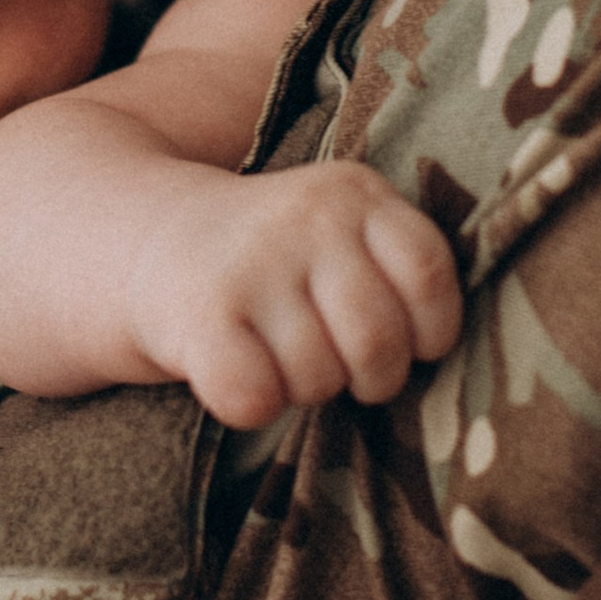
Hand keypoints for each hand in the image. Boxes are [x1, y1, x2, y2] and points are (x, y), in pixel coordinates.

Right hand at [126, 158, 464, 427]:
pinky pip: (255, 397)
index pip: (430, 273)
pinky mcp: (201, 313)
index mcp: (355, 192)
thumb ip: (399, 272)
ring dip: (304, 389)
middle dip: (369, 378)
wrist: (148, 239)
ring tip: (278, 353)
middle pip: (379, 342)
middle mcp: (307, 217)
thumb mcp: (341, 232)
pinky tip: (240, 374)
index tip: (406, 341)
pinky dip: (254, 407)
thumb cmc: (275, 260)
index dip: (429, 330)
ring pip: (318, 379)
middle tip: (337, 362)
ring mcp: (253, 263)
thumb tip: (452, 359)